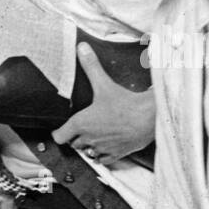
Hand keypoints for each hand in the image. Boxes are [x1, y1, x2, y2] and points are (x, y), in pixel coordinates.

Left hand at [52, 43, 154, 164]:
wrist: (150, 117)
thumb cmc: (125, 103)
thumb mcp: (104, 83)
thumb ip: (91, 66)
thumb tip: (81, 48)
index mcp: (80, 123)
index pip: (59, 137)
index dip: (60, 132)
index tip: (63, 128)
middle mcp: (87, 139)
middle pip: (74, 143)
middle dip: (77, 137)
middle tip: (86, 126)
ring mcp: (101, 148)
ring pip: (88, 152)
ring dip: (90, 146)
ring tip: (97, 134)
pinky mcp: (115, 155)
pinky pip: (102, 160)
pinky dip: (103, 154)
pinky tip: (108, 144)